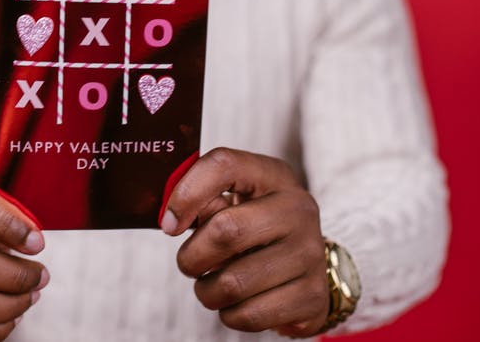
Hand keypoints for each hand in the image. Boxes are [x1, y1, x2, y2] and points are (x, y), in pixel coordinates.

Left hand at [161, 148, 329, 337]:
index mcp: (274, 176)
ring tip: (214, 286)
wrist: (307, 272)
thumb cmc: (256, 232)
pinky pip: (249, 315)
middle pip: (226, 230)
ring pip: (233, 283)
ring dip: (207, 292)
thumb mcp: (235, 204)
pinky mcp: (311, 297)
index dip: (186, 194)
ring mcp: (310, 253)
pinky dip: (230, 315)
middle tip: (190, 264)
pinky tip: (238, 303)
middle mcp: (298, 209)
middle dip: (192, 257)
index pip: (224, 164)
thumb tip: (172, 217)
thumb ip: (204, 201)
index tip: (169, 224)